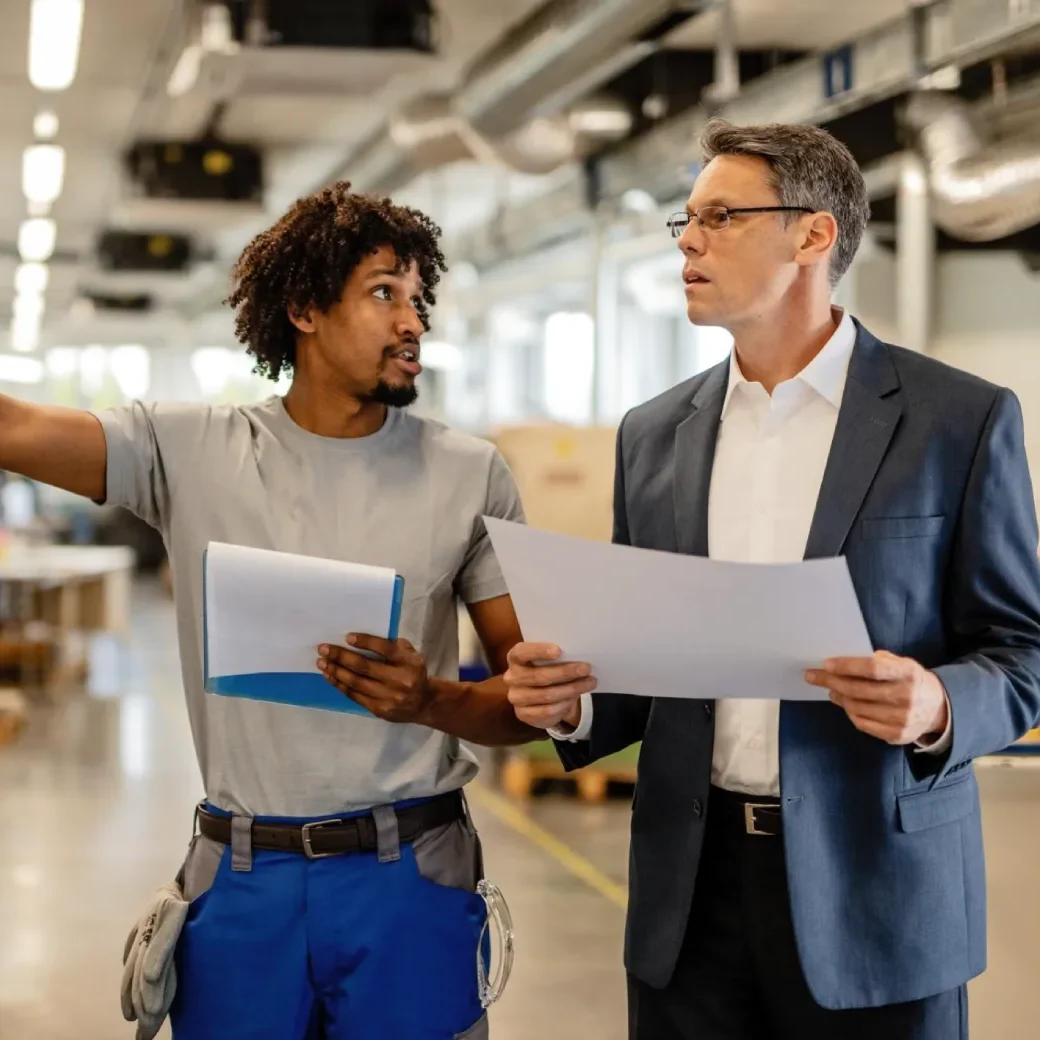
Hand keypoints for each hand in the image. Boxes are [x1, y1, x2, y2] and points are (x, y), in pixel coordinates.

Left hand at [318, 635, 432, 723]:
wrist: (423, 704)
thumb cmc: (412, 672)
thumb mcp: (411, 655)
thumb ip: (393, 646)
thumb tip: (362, 638)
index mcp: (409, 663)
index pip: (385, 649)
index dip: (365, 642)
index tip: (347, 637)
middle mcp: (400, 680)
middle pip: (364, 667)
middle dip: (341, 656)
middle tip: (323, 648)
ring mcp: (389, 697)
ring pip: (356, 683)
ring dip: (336, 671)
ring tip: (322, 662)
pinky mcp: (379, 710)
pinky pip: (355, 696)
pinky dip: (340, 685)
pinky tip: (330, 676)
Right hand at [504, 642, 596, 730]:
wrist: (540, 695)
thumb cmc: (547, 668)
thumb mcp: (548, 659)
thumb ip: (556, 656)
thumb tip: (578, 655)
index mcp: (515, 658)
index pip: (522, 652)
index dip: (539, 651)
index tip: (559, 651)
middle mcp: (511, 677)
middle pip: (539, 676)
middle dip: (565, 672)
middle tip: (586, 668)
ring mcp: (516, 698)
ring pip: (547, 695)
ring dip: (572, 689)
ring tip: (589, 683)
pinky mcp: (523, 715)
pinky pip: (548, 711)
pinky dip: (565, 704)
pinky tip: (575, 697)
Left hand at [805, 650, 948, 744]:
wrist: (938, 708)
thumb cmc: (911, 680)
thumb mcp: (902, 664)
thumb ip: (879, 661)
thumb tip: (843, 663)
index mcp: (909, 673)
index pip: (872, 668)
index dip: (847, 666)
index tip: (826, 664)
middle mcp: (907, 696)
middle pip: (860, 690)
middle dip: (831, 681)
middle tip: (813, 676)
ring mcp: (902, 719)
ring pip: (857, 707)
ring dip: (838, 697)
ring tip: (830, 689)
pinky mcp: (897, 735)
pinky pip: (863, 723)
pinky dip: (849, 712)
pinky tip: (845, 703)